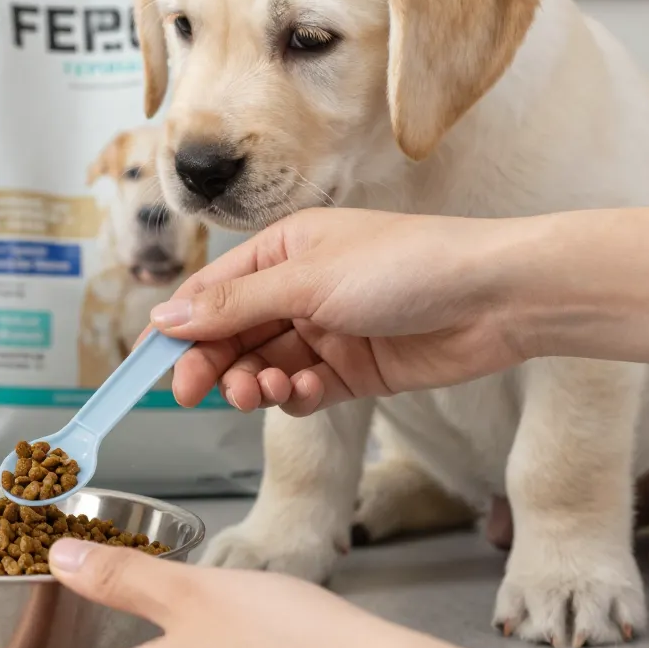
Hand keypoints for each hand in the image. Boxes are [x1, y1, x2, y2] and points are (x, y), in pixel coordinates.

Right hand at [150, 208, 528, 414]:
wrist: (495, 298)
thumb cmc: (408, 265)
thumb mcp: (308, 280)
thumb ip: (235, 305)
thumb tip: (167, 315)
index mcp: (284, 250)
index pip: (214, 292)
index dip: (181, 328)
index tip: (153, 364)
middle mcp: (300, 288)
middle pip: (233, 334)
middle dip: (213, 363)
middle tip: (195, 392)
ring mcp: (327, 330)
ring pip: (266, 366)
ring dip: (255, 383)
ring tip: (262, 391)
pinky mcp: (355, 369)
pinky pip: (306, 390)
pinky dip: (297, 397)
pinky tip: (305, 392)